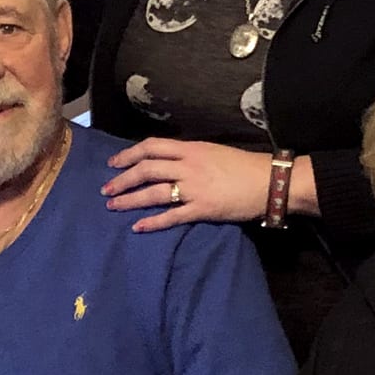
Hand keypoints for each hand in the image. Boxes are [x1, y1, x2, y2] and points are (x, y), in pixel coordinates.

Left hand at [100, 137, 270, 230]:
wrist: (268, 182)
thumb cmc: (243, 166)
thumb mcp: (212, 152)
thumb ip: (189, 155)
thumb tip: (167, 162)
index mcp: (191, 149)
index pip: (152, 147)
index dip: (129, 154)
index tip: (113, 163)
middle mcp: (189, 166)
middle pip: (146, 169)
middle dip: (122, 179)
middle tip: (107, 190)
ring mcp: (194, 188)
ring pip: (153, 192)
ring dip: (130, 200)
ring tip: (114, 207)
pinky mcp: (202, 209)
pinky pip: (171, 216)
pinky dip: (152, 222)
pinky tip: (138, 227)